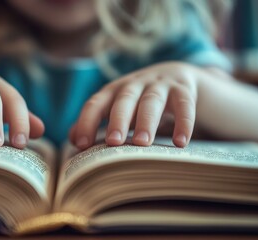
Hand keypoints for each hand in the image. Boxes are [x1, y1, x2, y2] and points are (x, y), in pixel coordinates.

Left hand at [70, 62, 200, 148]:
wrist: (178, 76)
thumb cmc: (140, 101)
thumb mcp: (118, 108)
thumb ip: (96, 122)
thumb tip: (73, 140)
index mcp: (114, 91)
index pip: (96, 104)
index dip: (87, 122)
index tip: (82, 145)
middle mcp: (135, 84)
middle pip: (123, 100)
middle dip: (117, 120)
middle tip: (113, 142)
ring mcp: (160, 84)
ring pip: (151, 101)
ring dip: (146, 121)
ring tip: (142, 143)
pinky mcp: (184, 88)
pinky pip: (184, 104)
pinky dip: (184, 122)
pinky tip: (180, 143)